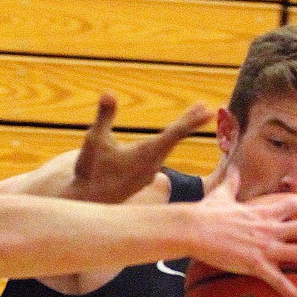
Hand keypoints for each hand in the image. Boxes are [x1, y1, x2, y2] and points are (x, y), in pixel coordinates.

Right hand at [66, 95, 211, 203]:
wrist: (86, 203)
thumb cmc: (90, 171)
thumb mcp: (94, 140)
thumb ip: (105, 116)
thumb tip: (109, 93)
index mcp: (145, 152)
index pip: (175, 133)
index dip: (192, 120)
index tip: (210, 111)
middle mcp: (152, 164)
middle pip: (175, 139)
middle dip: (189, 123)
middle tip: (207, 109)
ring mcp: (147, 174)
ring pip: (166, 150)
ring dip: (176, 134)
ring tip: (186, 122)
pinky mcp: (140, 180)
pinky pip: (158, 159)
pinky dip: (164, 146)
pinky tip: (160, 145)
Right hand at [187, 175, 296, 296]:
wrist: (194, 228)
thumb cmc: (204, 212)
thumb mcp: (220, 194)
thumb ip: (231, 183)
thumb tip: (232, 168)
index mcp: (262, 212)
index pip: (291, 205)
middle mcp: (269, 228)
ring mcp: (265, 247)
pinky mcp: (255, 264)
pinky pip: (278, 281)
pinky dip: (292, 293)